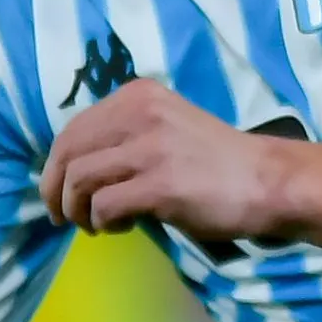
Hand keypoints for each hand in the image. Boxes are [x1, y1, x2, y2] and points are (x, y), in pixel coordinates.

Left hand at [40, 78, 290, 239]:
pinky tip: (123, 227)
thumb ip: (125, 133)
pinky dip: (103, 222)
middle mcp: (140, 112)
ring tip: (95, 225)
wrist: (266, 180)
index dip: (56, 165)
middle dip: (55, 189)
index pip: (74, 127)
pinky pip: (105, 206)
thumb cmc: (215, 159)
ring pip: (79, 179)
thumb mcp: (165, 125)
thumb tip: (75, 167)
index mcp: (138, 95)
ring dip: (78, 210)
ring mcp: (150, 147)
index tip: (59, 191)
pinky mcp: (161, 184)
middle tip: (63, 216)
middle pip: (68, 151)